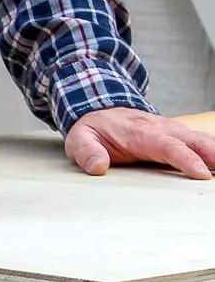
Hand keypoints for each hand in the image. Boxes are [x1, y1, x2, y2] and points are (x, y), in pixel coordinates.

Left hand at [64, 107, 214, 178]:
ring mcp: (170, 131)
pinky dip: (212, 150)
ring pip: (200, 139)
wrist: (97, 109)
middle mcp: (159, 129)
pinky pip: (199, 141)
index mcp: (139, 132)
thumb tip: (97, 166)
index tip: (199, 172)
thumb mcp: (80, 139)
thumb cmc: (93, 128)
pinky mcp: (175, 135)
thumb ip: (87, 152)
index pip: (166, 145)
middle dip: (211, 153)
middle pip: (192, 140)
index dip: (184, 158)